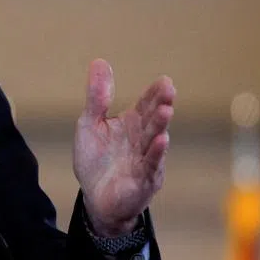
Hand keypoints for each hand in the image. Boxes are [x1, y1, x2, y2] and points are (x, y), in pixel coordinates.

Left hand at [73, 59, 174, 237]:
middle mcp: (143, 139)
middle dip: (161, 104)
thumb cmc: (96, 160)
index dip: (155, 93)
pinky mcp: (144, 181)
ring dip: (161, 126)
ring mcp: (146, 160)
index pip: (146, 104)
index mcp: (132, 123)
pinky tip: (162, 141)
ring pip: (155, 141)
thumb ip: (97, 97)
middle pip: (154, 119)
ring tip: (166, 111)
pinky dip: (156, 154)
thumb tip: (100, 61)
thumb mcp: (90, 124)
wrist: (95, 198)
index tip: (164, 80)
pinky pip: (151, 166)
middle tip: (169, 89)